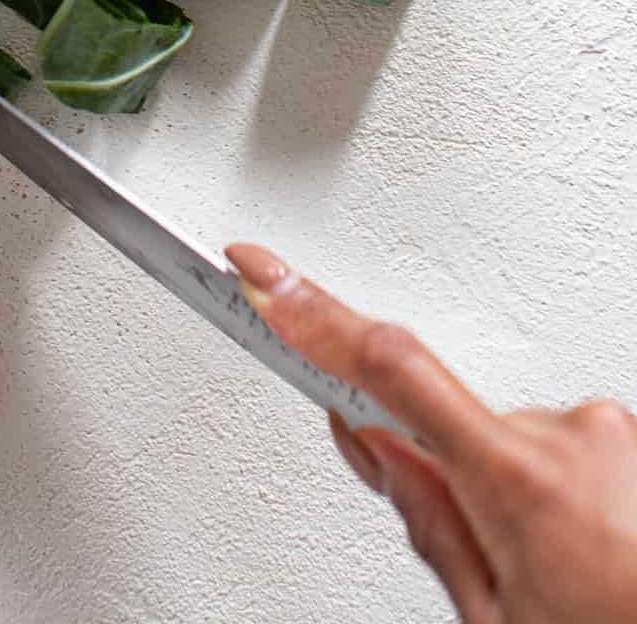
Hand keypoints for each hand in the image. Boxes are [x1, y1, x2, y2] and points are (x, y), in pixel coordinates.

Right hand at [225, 245, 636, 622]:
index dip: (312, 314)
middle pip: (464, 428)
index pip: (387, 368)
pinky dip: (583, 499)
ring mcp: (621, 431)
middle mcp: (575, 432)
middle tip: (506, 578)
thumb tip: (377, 449)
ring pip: (528, 445)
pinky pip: (585, 451)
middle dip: (463, 483)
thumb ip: (430, 525)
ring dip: (533, 499)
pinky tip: (610, 560)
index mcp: (519, 480)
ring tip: (582, 587)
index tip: (259, 270)